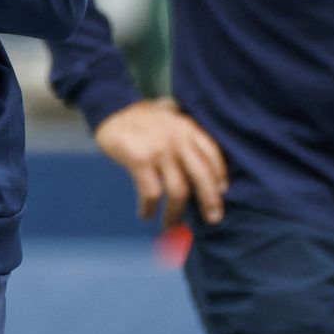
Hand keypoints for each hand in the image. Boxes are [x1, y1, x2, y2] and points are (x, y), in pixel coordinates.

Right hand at [94, 98, 228, 228]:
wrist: (111, 109)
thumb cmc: (143, 119)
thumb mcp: (170, 119)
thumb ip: (185, 135)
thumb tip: (200, 169)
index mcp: (187, 128)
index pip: (212, 153)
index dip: (220, 174)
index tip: (222, 191)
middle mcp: (178, 138)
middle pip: (201, 175)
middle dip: (209, 201)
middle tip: (213, 220)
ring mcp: (159, 149)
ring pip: (178, 191)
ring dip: (175, 213)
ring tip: (170, 224)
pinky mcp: (140, 159)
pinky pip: (151, 193)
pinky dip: (149, 209)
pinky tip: (146, 214)